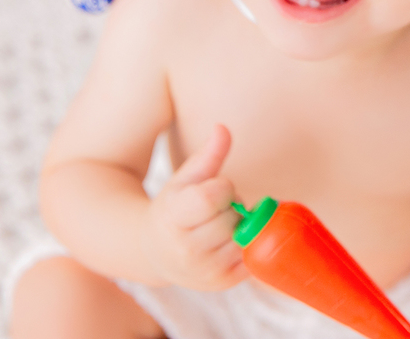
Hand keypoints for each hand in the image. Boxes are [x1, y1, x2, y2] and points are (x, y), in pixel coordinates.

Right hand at [141, 124, 248, 289]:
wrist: (156, 253)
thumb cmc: (174, 208)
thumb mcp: (184, 179)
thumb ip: (207, 154)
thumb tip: (223, 128)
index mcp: (173, 219)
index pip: (214, 196)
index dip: (221, 187)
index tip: (214, 189)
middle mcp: (187, 250)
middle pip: (233, 217)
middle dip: (231, 207)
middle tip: (217, 209)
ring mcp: (206, 271)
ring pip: (246, 235)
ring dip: (241, 226)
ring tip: (220, 225)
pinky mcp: (225, 283)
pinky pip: (253, 255)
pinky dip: (247, 243)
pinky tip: (228, 241)